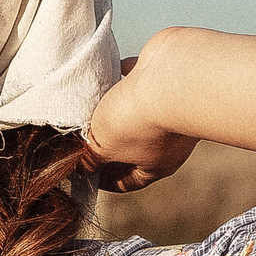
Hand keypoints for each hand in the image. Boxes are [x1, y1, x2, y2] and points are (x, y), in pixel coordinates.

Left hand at [84, 53, 201, 193]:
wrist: (173, 74)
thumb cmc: (138, 117)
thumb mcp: (103, 146)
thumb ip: (90, 159)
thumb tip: (82, 167)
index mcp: (156, 166)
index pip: (126, 182)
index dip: (102, 180)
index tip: (84, 170)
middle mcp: (169, 141)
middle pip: (131, 148)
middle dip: (107, 143)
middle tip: (82, 137)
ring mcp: (171, 109)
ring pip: (138, 115)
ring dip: (117, 110)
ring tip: (92, 106)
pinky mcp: (168, 80)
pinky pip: (144, 82)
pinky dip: (129, 79)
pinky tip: (113, 73)